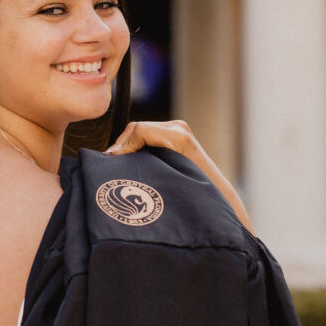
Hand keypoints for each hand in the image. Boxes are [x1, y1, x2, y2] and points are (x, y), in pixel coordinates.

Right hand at [105, 119, 251, 231]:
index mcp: (179, 137)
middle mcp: (179, 128)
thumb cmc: (196, 195)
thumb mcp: (170, 182)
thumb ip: (145, 168)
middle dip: (120, 147)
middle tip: (106, 166)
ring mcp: (177, 129)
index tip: (108, 162)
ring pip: (138, 132)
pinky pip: (146, 135)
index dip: (121, 146)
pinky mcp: (173, 133)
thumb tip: (114, 158)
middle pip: (135, 129)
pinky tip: (127, 163)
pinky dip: (134, 147)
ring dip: (126, 148)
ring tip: (115, 166)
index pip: (139, 130)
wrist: (219, 197)